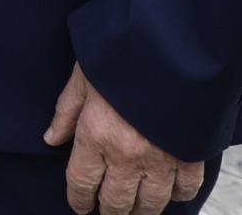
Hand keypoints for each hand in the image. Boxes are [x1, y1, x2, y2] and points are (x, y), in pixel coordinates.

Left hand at [45, 64, 204, 213]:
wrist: (173, 43)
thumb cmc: (122, 52)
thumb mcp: (84, 74)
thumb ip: (66, 110)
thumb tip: (51, 139)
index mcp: (95, 134)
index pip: (81, 183)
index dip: (78, 199)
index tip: (79, 206)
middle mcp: (126, 154)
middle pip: (116, 202)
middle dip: (110, 211)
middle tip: (108, 211)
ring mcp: (160, 158)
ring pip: (150, 204)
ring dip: (141, 211)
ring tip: (134, 210)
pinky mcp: (190, 154)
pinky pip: (184, 190)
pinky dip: (177, 195)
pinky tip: (169, 192)